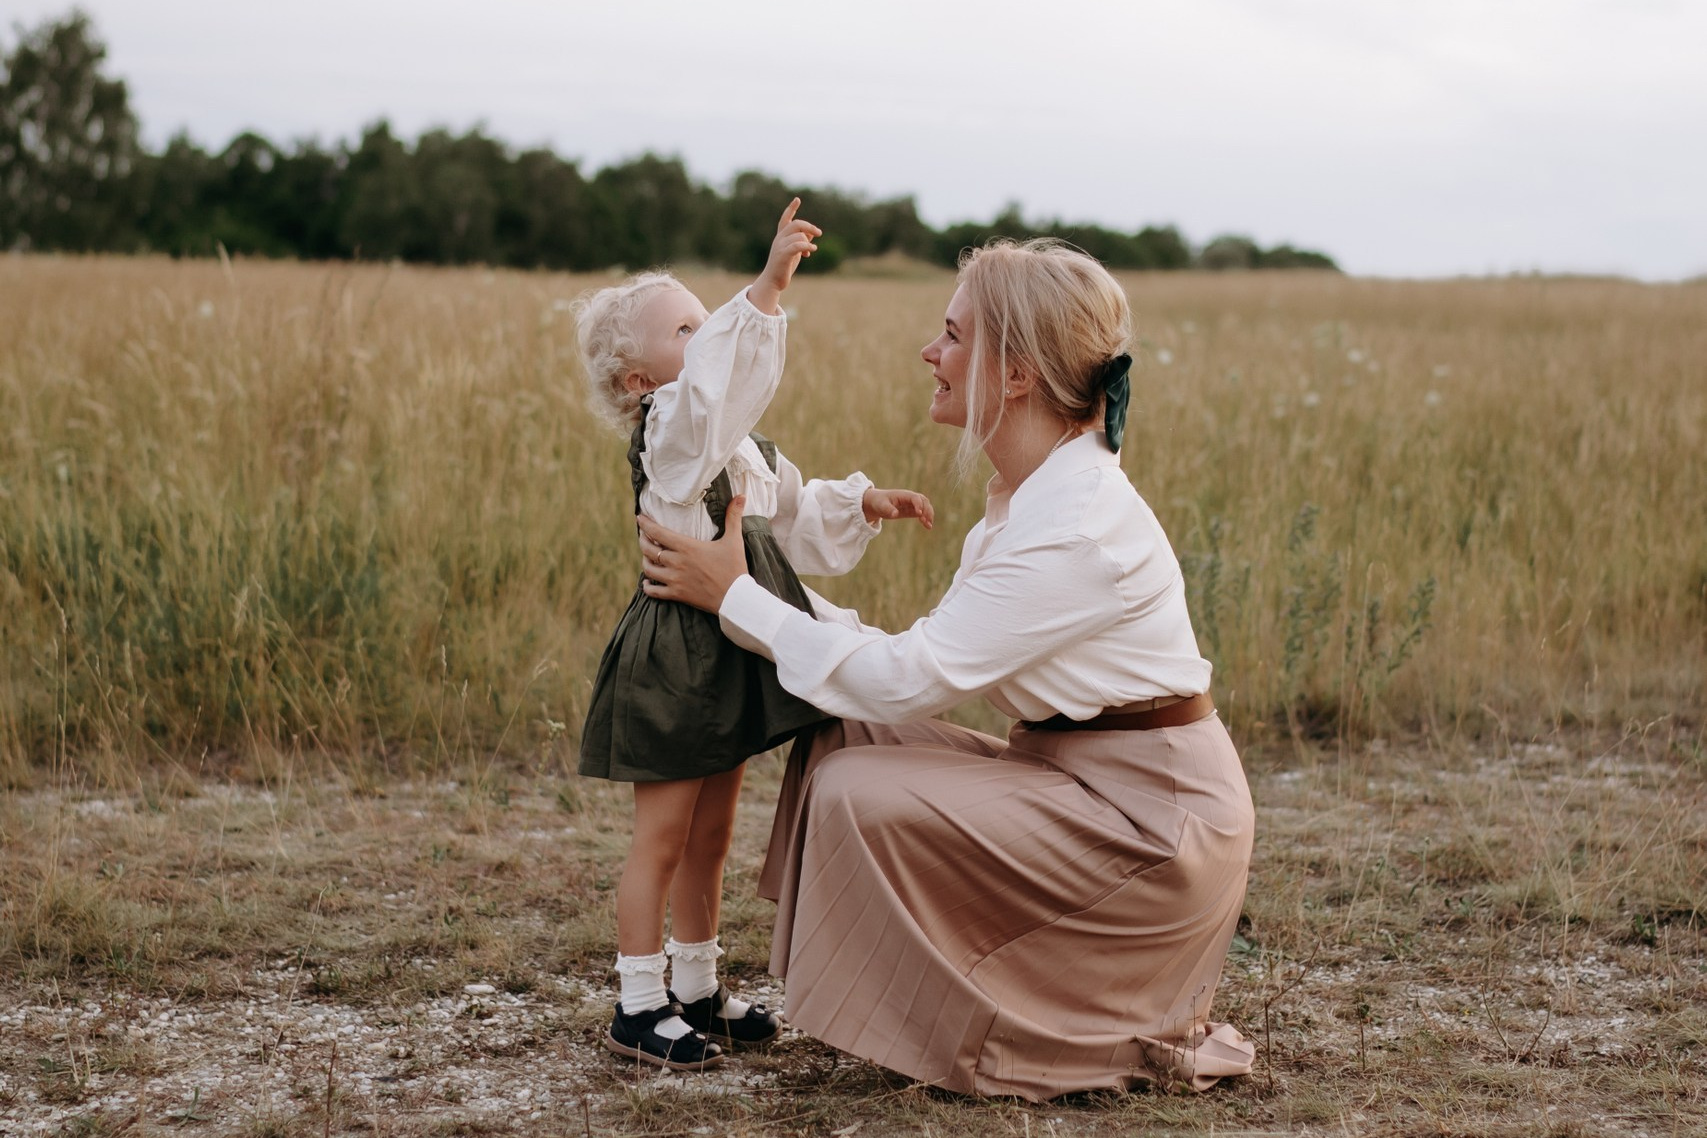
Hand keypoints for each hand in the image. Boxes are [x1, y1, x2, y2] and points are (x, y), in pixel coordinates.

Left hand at [637, 496, 750, 611]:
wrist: (736, 598)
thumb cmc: (735, 568)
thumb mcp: (734, 540)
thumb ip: (733, 516)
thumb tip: (741, 496)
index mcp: (687, 547)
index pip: (658, 533)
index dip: (645, 524)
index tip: (639, 518)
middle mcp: (677, 562)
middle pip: (648, 549)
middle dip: (642, 540)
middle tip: (642, 535)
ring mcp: (675, 580)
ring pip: (648, 569)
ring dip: (644, 561)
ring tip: (646, 556)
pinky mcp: (677, 594)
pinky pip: (654, 592)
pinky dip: (647, 587)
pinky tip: (647, 583)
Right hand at [748, 197, 820, 314]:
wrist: (773, 282)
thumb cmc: (784, 267)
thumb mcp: (795, 252)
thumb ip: (801, 241)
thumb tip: (812, 233)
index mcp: (781, 237)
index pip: (785, 219)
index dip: (791, 209)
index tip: (797, 199)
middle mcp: (779, 239)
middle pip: (796, 224)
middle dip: (809, 227)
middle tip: (819, 233)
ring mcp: (780, 246)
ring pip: (799, 235)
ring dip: (808, 242)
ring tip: (811, 251)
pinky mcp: (783, 255)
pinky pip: (798, 245)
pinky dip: (807, 246)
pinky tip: (812, 250)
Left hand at [862, 487, 934, 529]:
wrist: (877, 503)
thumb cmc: (879, 502)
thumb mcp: (881, 506)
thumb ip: (888, 509)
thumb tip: (895, 514)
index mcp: (903, 495)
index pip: (915, 498)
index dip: (918, 504)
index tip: (919, 513)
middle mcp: (910, 498)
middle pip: (924, 501)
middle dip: (927, 510)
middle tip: (926, 520)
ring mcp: (912, 504)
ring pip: (925, 507)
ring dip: (929, 515)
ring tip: (929, 525)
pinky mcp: (912, 510)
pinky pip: (922, 513)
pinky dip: (926, 519)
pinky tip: (928, 527)